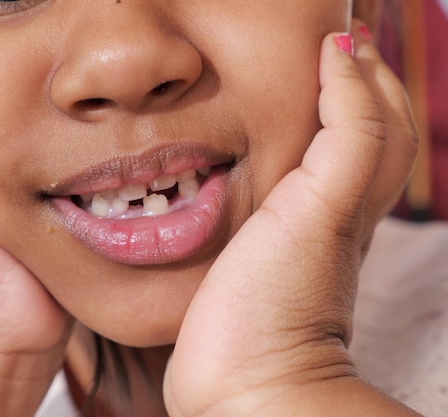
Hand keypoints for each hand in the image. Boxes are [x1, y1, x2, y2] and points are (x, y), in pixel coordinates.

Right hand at [165, 22, 418, 415]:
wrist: (242, 389)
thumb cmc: (277, 306)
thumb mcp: (323, 209)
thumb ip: (346, 134)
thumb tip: (341, 55)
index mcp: (348, 200)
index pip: (379, 119)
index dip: (367, 70)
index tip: (340, 29)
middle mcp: (325, 215)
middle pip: (354, 136)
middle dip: (345, 85)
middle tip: (318, 49)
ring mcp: (286, 237)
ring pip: (311, 162)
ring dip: (309, 116)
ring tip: (282, 85)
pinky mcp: (247, 256)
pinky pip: (265, 192)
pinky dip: (265, 159)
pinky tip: (236, 152)